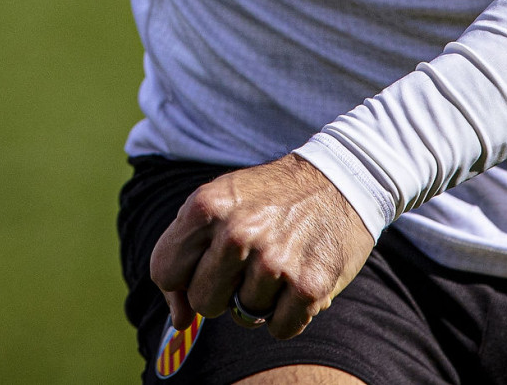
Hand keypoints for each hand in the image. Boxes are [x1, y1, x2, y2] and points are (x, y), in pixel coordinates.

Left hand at [150, 153, 374, 340]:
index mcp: (207, 206)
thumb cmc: (272, 196)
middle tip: (246, 265)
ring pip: (243, 316)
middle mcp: (237, 232)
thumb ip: (187, 251)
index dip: (179, 281)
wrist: (340, 178)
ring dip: (260, 299)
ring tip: (278, 262)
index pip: (165, 270)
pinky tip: (298, 279)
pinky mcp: (309, 285)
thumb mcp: (221, 201)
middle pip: (202, 301)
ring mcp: (274, 260)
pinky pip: (279, 328)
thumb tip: (179, 321)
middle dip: (221, 292)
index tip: (199, 274)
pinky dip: (289, 314)